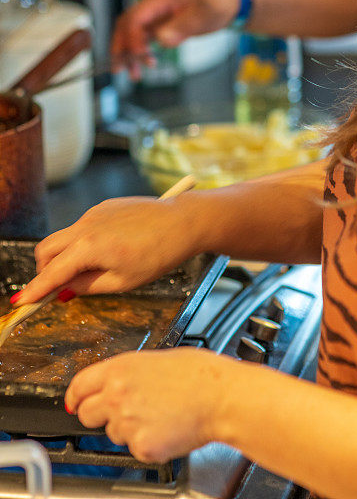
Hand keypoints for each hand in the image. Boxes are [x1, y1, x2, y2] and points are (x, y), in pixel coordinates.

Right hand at [17, 195, 197, 303]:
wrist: (183, 221)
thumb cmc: (159, 254)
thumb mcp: (123, 282)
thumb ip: (87, 286)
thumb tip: (65, 290)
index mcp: (89, 247)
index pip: (52, 272)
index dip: (35, 290)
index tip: (21, 302)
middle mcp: (86, 225)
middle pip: (46, 250)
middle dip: (45, 271)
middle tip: (58, 289)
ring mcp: (94, 213)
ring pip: (64, 237)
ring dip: (65, 256)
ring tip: (89, 272)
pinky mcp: (104, 207)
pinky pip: (82, 227)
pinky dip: (81, 243)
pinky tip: (105, 253)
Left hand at [65, 348, 231, 461]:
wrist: (220, 396)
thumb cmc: (198, 373)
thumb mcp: (156, 358)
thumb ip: (127, 373)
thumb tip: (114, 383)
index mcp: (120, 369)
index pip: (79, 386)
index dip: (76, 396)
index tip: (76, 402)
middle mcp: (117, 396)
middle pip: (86, 414)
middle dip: (100, 415)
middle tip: (122, 412)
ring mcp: (127, 424)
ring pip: (113, 434)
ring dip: (129, 428)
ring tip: (159, 414)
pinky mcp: (142, 447)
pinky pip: (136, 449)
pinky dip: (149, 443)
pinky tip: (168, 428)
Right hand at [112, 0, 239, 78]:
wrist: (229, 1)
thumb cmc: (218, 1)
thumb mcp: (204, 13)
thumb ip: (182, 26)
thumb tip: (162, 40)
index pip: (136, 17)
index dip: (133, 38)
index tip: (140, 56)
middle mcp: (153, 5)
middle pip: (126, 25)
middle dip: (121, 47)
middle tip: (120, 69)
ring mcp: (156, 15)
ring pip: (132, 34)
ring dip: (128, 53)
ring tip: (132, 74)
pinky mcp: (161, 24)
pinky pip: (143, 39)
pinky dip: (140, 52)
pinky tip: (144, 65)